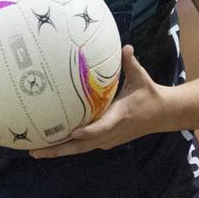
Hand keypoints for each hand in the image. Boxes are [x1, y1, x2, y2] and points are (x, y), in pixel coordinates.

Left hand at [31, 46, 164, 157]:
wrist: (162, 115)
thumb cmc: (149, 94)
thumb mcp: (141, 77)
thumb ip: (130, 63)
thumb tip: (125, 46)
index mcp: (120, 116)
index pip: (103, 127)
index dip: (89, 131)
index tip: (73, 132)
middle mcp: (111, 132)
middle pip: (82, 146)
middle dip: (59, 149)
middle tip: (36, 151)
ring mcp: (108, 140)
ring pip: (81, 149)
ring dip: (59, 151)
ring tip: (36, 151)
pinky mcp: (106, 141)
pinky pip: (84, 146)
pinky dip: (68, 147)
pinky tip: (52, 144)